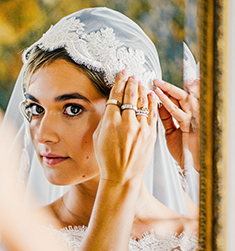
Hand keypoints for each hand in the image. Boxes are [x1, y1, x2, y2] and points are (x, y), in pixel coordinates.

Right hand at [93, 71, 157, 185]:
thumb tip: (112, 105)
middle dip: (131, 82)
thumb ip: (105, 119)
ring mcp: (141, 129)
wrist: (122, 177)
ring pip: (143, 102)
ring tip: (140, 82)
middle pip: (130, 95)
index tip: (122, 74)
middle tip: (131, 75)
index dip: (119, 82)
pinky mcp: (151, 135)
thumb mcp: (98, 137)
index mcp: (110, 123)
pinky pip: (152, 113)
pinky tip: (150, 95)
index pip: (116, 96)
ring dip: (141, 89)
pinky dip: (151, 102)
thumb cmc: (107, 159)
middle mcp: (126, 123)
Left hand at [153, 78, 199, 171]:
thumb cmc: (184, 150)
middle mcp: (194, 114)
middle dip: (168, 87)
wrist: (193, 165)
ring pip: (181, 99)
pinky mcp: (190, 125)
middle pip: (182, 94)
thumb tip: (156, 105)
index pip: (181, 98)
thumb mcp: (172, 131)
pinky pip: (177, 111)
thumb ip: (166, 118)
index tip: (159, 83)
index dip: (170, 90)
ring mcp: (194, 118)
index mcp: (190, 115)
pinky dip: (167, 102)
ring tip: (156, 84)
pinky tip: (158, 96)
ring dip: (167, 90)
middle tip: (156, 80)